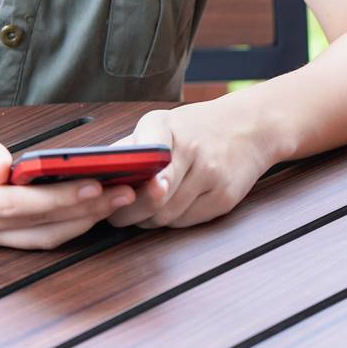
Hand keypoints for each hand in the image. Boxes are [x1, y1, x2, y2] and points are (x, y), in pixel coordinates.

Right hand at [0, 108, 137, 249]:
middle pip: (38, 225)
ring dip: (86, 221)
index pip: (15, 203)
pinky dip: (69, 223)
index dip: (59, 198)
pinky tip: (97, 205)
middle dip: (88, 210)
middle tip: (132, 189)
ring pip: (42, 237)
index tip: (97, 184)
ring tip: (126, 196)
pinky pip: (36, 236)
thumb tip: (6, 168)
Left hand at [106, 99, 271, 230]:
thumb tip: (97, 176)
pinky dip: (170, 222)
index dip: (130, 177)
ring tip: (138, 211)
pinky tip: (165, 210)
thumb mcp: (161, 124)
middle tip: (113, 213)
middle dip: (127, 211)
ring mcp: (211, 175)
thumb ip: (131, 148)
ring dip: (147, 219)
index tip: (118, 191)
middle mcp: (192, 149)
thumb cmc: (195, 128)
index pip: (145, 153)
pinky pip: (185, 222)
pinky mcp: (225, 198)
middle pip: (151, 197)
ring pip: (166, 215)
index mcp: (166, 126)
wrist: (249, 127)